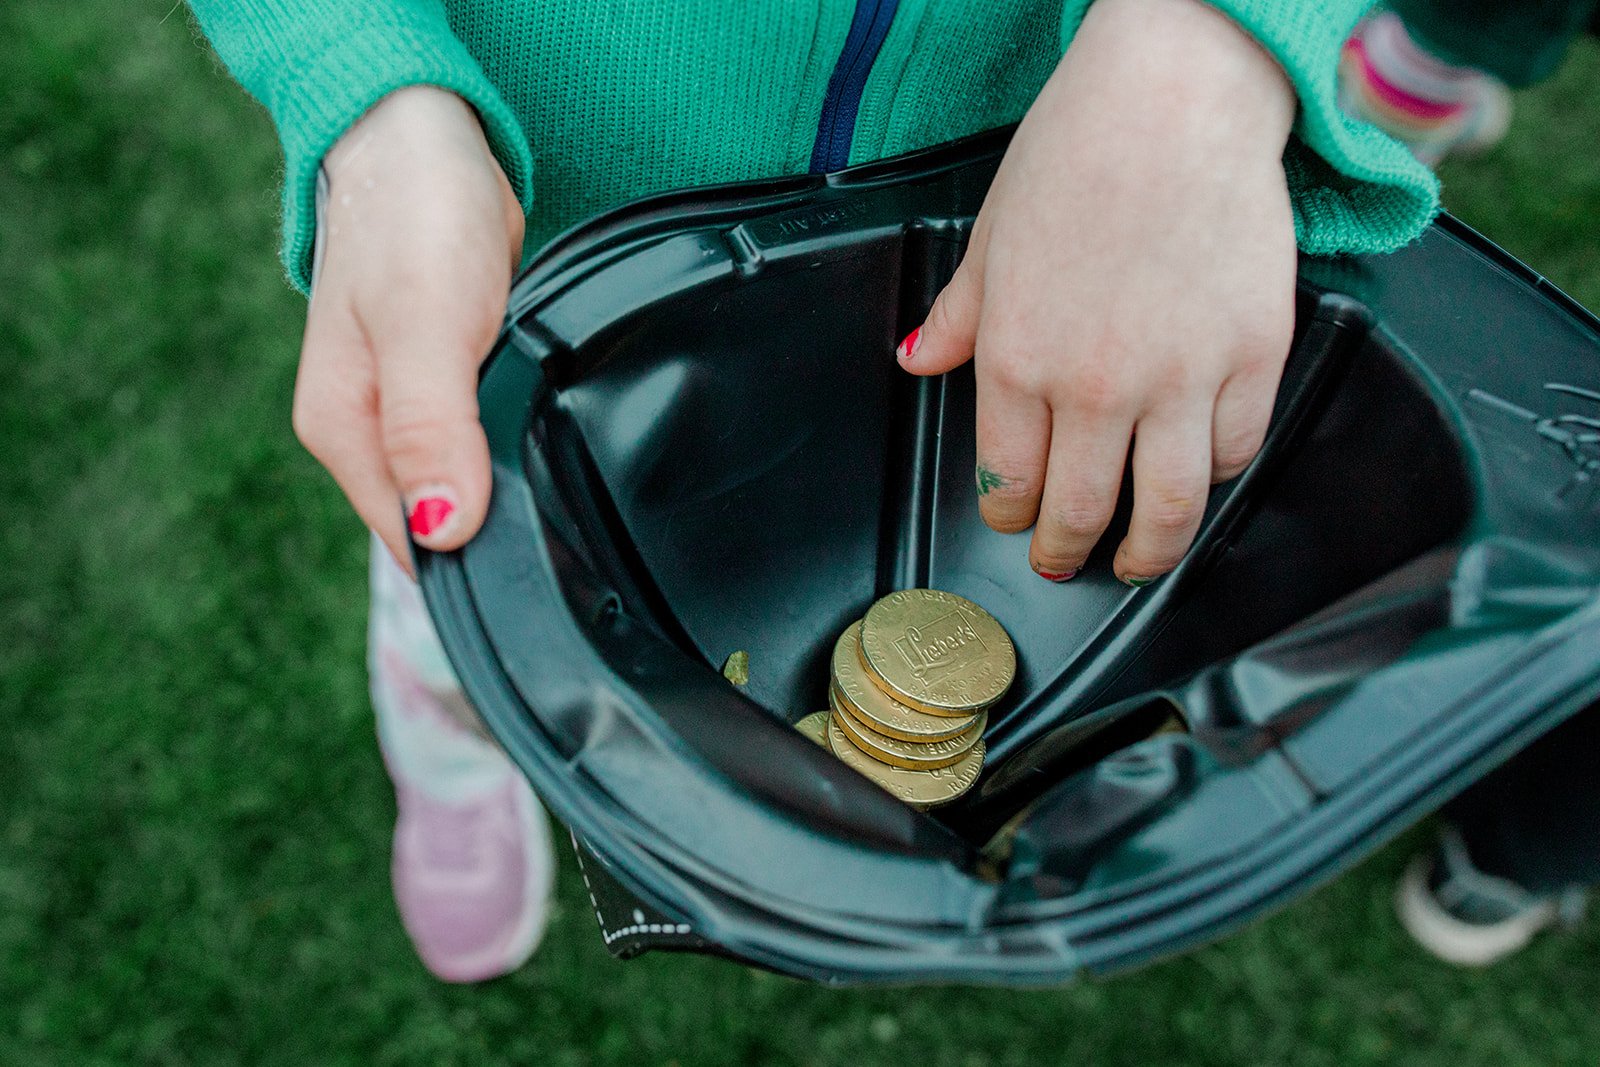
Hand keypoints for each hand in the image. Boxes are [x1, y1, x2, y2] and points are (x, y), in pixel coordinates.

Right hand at [293, 85, 523, 573]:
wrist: (428, 139)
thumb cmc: (415, 218)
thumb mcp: (423, 324)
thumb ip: (431, 426)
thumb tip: (440, 527)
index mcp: (345, 431)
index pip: (412, 541)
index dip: (476, 559)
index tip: (543, 556)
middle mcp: (372, 432)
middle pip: (440, 523)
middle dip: (499, 532)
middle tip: (572, 527)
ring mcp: (411, 409)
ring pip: (466, 486)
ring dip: (510, 491)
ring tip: (567, 488)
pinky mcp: (449, 385)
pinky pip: (484, 443)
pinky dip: (515, 448)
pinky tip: (547, 441)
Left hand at [899, 0, 1296, 584]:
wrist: (1175, 98)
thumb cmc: (1077, 154)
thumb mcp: (991, 239)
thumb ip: (957, 318)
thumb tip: (918, 361)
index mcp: (1019, 362)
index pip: (1008, 480)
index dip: (1008, 516)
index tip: (1015, 520)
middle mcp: (1096, 387)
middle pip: (1082, 512)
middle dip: (1065, 550)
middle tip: (1066, 560)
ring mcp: (1182, 377)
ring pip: (1167, 508)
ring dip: (1148, 550)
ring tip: (1138, 560)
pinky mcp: (1254, 356)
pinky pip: (1236, 449)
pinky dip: (1216, 476)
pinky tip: (1199, 476)